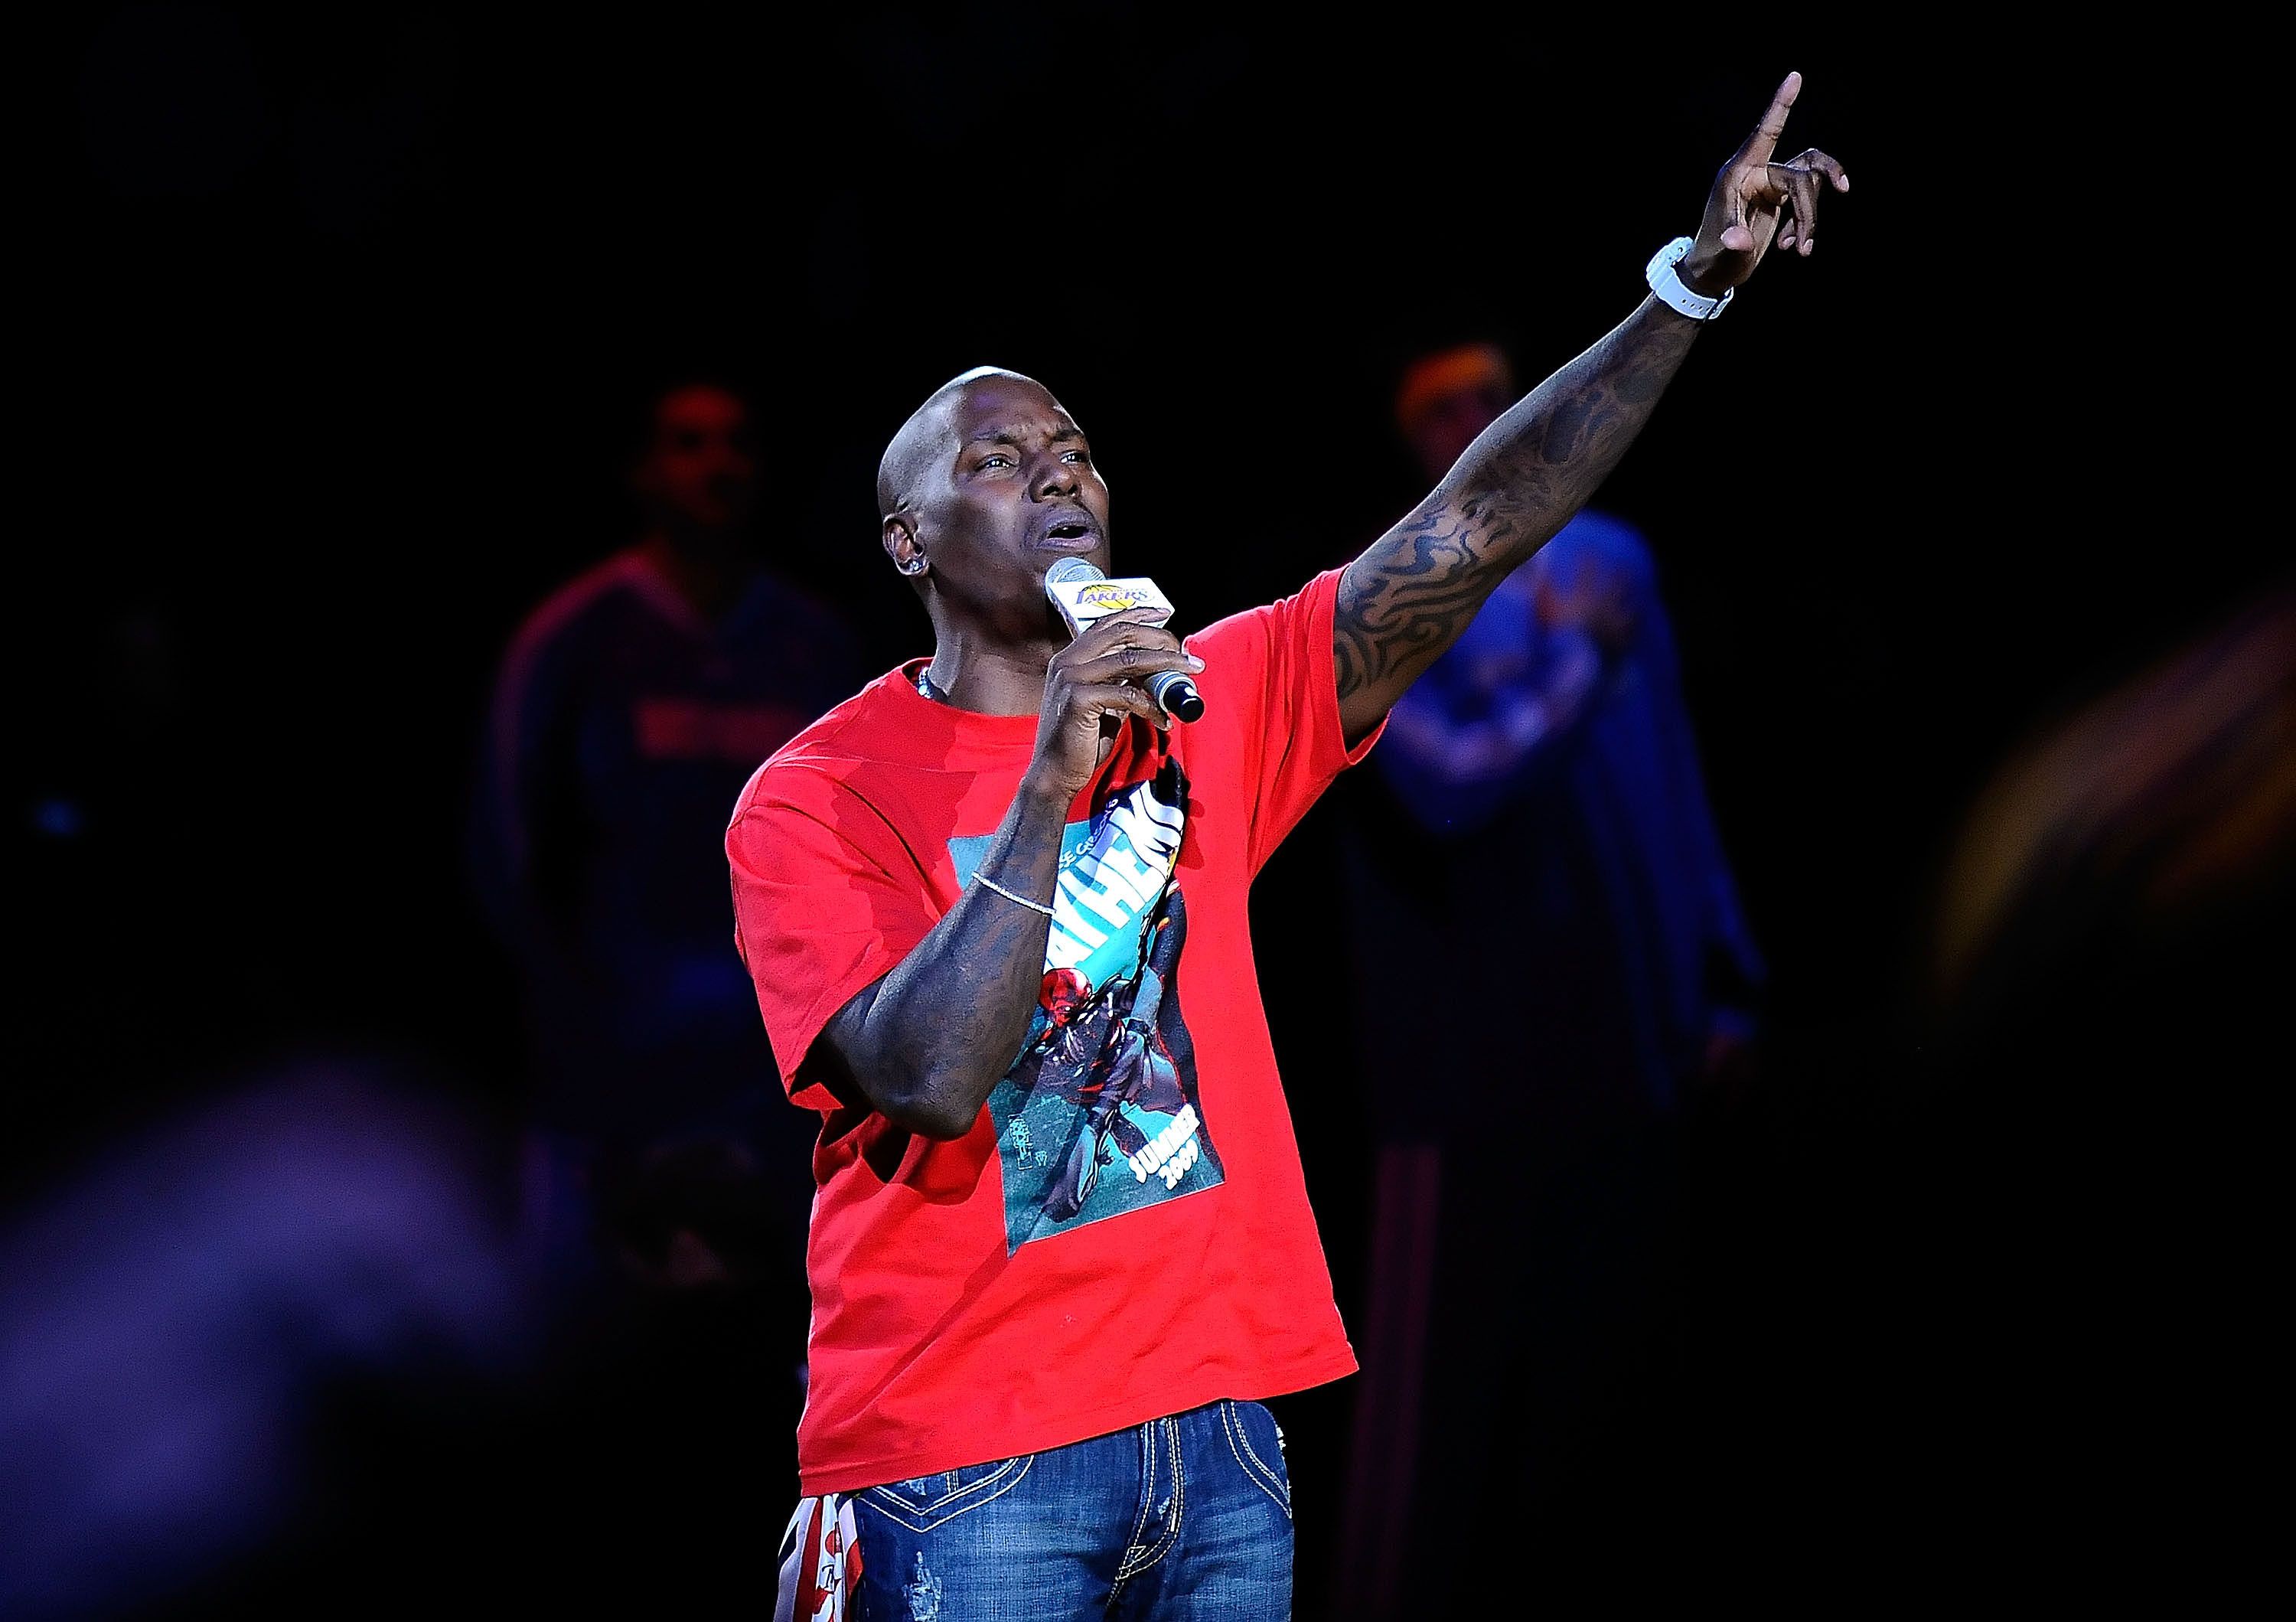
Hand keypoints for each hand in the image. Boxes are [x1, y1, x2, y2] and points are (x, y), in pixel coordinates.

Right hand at [1028, 607, 1203, 800]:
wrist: (1054, 774)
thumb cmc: (1080, 741)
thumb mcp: (1102, 704)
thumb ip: (1119, 683)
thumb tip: (1152, 673)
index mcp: (1070, 657)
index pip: (1107, 624)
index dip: (1137, 614)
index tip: (1165, 614)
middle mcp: (1068, 661)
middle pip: (1123, 634)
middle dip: (1160, 639)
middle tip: (1186, 654)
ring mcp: (1071, 678)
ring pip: (1130, 660)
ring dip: (1166, 665)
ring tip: (1189, 673)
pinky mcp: (1079, 699)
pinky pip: (1128, 695)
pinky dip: (1152, 706)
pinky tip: (1163, 719)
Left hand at [1680, 71, 1849, 296]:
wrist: (1714, 272)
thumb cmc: (1712, 256)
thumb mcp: (1721, 250)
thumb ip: (1732, 241)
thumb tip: (1739, 241)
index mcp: (1739, 173)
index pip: (1765, 132)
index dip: (1781, 105)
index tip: (1795, 76)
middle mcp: (1756, 172)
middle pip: (1802, 176)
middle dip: (1808, 212)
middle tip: (1803, 247)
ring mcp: (1769, 184)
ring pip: (1810, 183)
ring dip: (1810, 218)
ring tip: (1800, 249)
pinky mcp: (1779, 198)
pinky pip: (1807, 199)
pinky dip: (1804, 225)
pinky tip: (1790, 248)